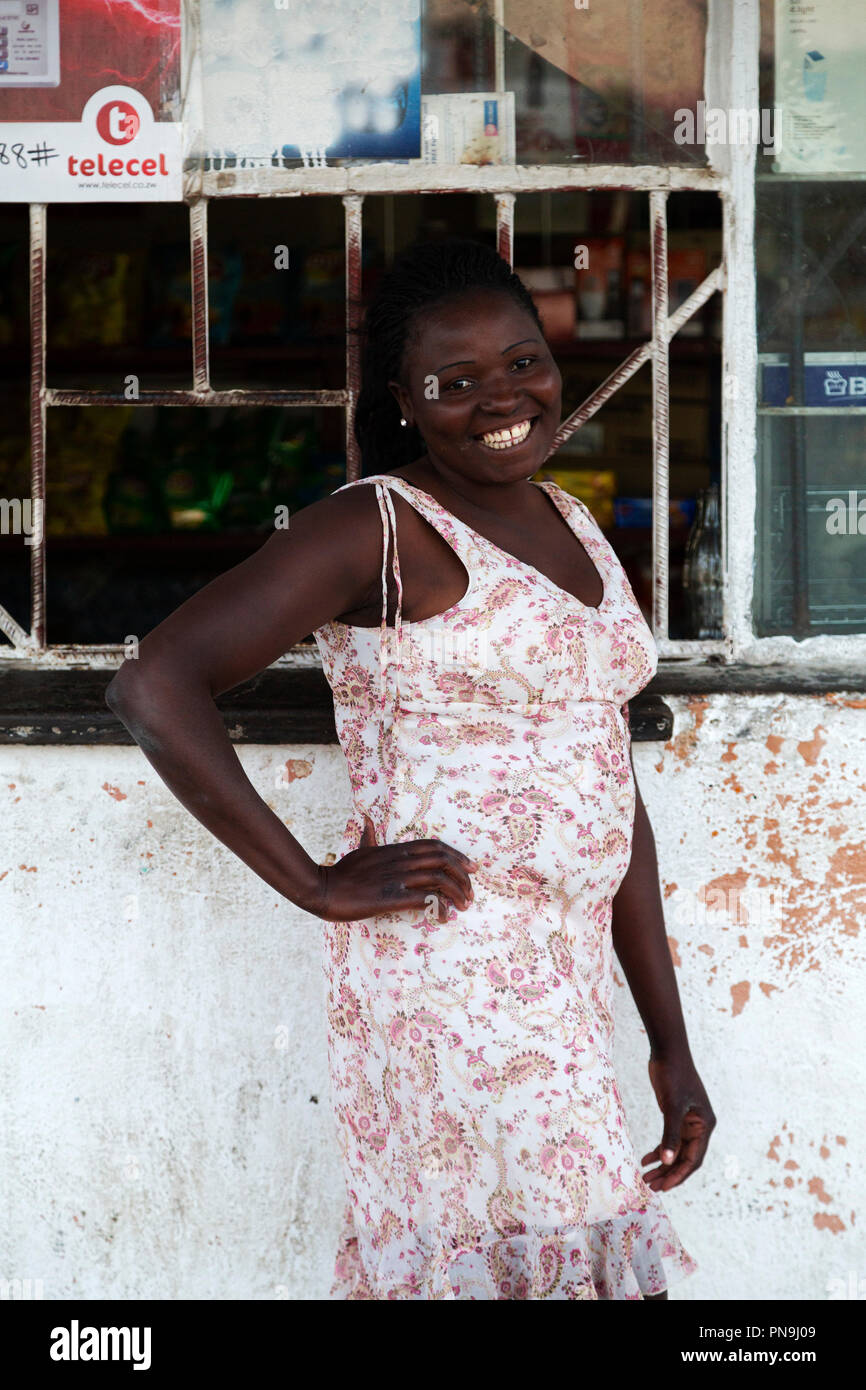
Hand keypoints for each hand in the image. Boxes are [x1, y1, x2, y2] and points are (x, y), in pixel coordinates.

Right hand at [311, 814, 477, 922]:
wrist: (324, 889)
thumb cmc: (343, 872)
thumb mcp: (360, 849)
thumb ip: (370, 836)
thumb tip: (368, 820)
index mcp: (396, 849)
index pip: (434, 845)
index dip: (457, 855)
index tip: (471, 867)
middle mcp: (400, 860)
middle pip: (442, 859)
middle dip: (463, 874)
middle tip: (472, 890)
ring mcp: (396, 878)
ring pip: (438, 878)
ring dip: (457, 892)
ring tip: (464, 905)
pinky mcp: (390, 897)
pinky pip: (423, 898)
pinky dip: (439, 906)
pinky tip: (445, 914)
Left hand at [641, 1053, 715, 1192]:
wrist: (667, 1051)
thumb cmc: (673, 1075)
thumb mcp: (671, 1106)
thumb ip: (670, 1134)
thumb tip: (667, 1162)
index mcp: (705, 1125)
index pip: (693, 1159)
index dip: (678, 1175)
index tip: (663, 1187)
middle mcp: (700, 1126)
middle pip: (685, 1158)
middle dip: (669, 1173)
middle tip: (651, 1186)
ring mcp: (688, 1121)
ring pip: (676, 1150)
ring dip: (662, 1164)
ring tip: (646, 1177)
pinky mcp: (676, 1116)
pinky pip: (669, 1139)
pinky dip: (659, 1150)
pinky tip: (645, 1159)